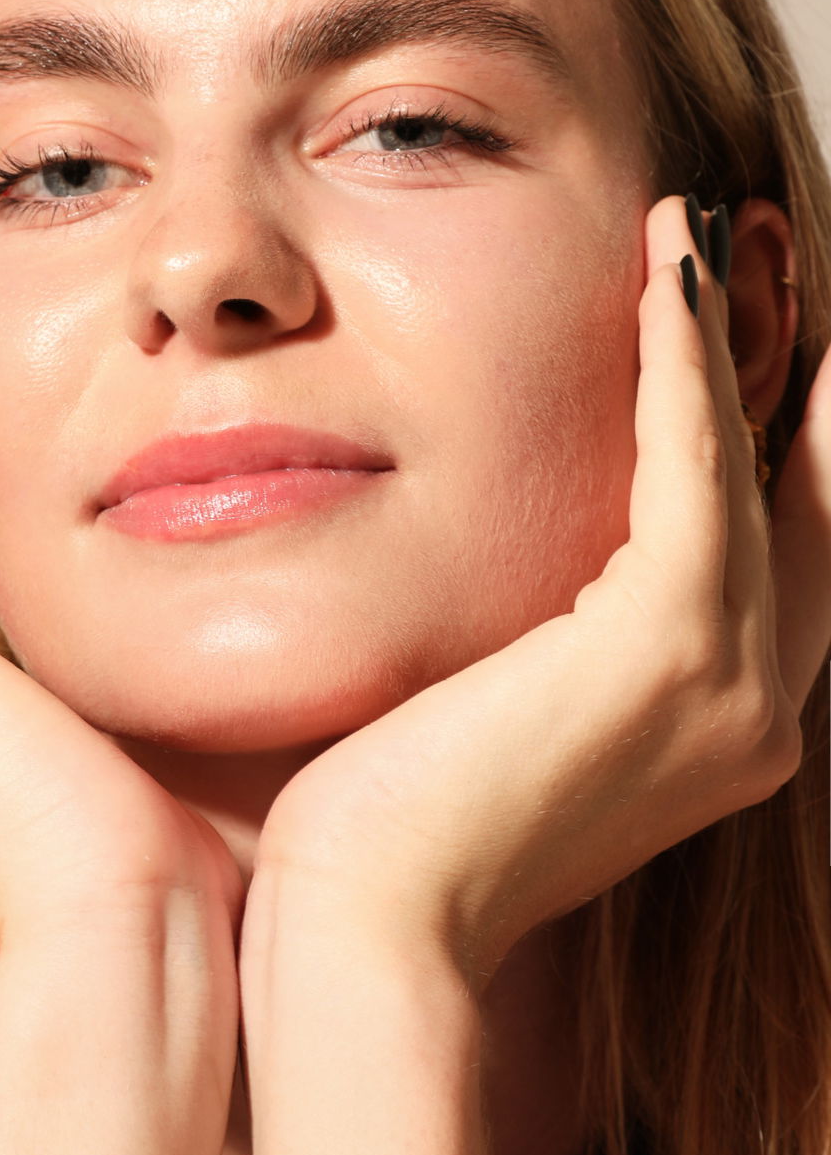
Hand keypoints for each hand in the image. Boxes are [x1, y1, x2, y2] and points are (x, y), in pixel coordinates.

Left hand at [249, 194, 830, 991]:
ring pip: (759, 465)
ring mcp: (733, 686)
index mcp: (724, 736)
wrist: (368, 922)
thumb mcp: (504, 723)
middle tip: (759, 253)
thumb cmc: (397, 829)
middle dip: (790, 372)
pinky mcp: (669, 645)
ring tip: (706, 232)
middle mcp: (759, 714)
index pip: (783, 557)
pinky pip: (697, 463)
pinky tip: (665, 268)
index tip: (760, 339)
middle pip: (805, 500)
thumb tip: (529, 592)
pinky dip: (683, 357)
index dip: (783, 443)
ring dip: (731, 337)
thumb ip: (554, 655)